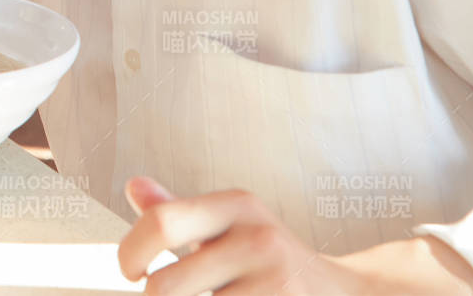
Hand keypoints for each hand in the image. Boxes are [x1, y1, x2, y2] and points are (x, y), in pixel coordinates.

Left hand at [118, 176, 472, 294]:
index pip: (161, 222)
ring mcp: (276, 279)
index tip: (130, 271)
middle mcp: (259, 237)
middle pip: (167, 285)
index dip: (130, 251)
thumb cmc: (266, 262)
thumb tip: (135, 186)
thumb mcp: (227, 227)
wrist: (342, 292)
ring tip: (214, 294)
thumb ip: (178, 212)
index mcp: (237, 205)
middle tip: (165, 295)